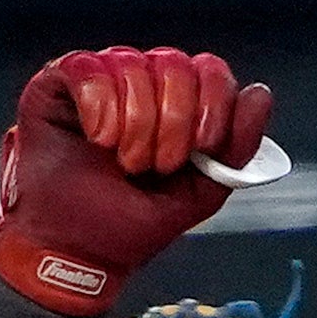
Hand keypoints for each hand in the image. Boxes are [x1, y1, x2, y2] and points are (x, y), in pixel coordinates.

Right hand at [0, 48, 274, 316]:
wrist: (72, 254)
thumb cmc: (127, 228)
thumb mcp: (196, 195)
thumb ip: (235, 149)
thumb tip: (259, 95)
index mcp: (176, 107)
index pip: (210, 71)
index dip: (213, 103)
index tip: (201, 147)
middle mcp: (139, 85)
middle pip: (175, 63)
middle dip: (173, 120)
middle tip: (155, 164)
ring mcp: (99, 82)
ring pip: (131, 63)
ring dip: (136, 122)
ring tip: (124, 161)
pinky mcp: (57, 84)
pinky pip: (86, 66)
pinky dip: (98, 105)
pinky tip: (98, 139)